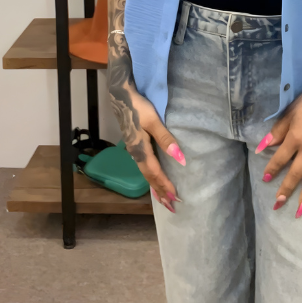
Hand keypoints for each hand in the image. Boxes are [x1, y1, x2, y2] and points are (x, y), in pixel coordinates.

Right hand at [114, 84, 185, 213]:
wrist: (120, 96)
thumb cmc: (138, 107)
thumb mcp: (153, 121)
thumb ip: (166, 139)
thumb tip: (180, 159)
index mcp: (140, 150)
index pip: (155, 173)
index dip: (165, 186)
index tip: (175, 198)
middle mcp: (136, 154)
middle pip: (149, 177)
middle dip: (160, 192)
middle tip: (172, 206)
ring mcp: (134, 150)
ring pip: (146, 173)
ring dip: (156, 186)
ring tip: (164, 198)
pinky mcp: (134, 145)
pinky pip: (144, 167)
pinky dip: (151, 177)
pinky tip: (154, 178)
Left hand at [255, 73, 301, 217]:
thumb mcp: (289, 113)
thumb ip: (277, 132)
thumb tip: (262, 147)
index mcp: (295, 138)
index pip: (280, 158)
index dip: (271, 169)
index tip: (265, 180)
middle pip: (296, 173)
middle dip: (286, 190)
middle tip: (277, 205)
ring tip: (300, 210)